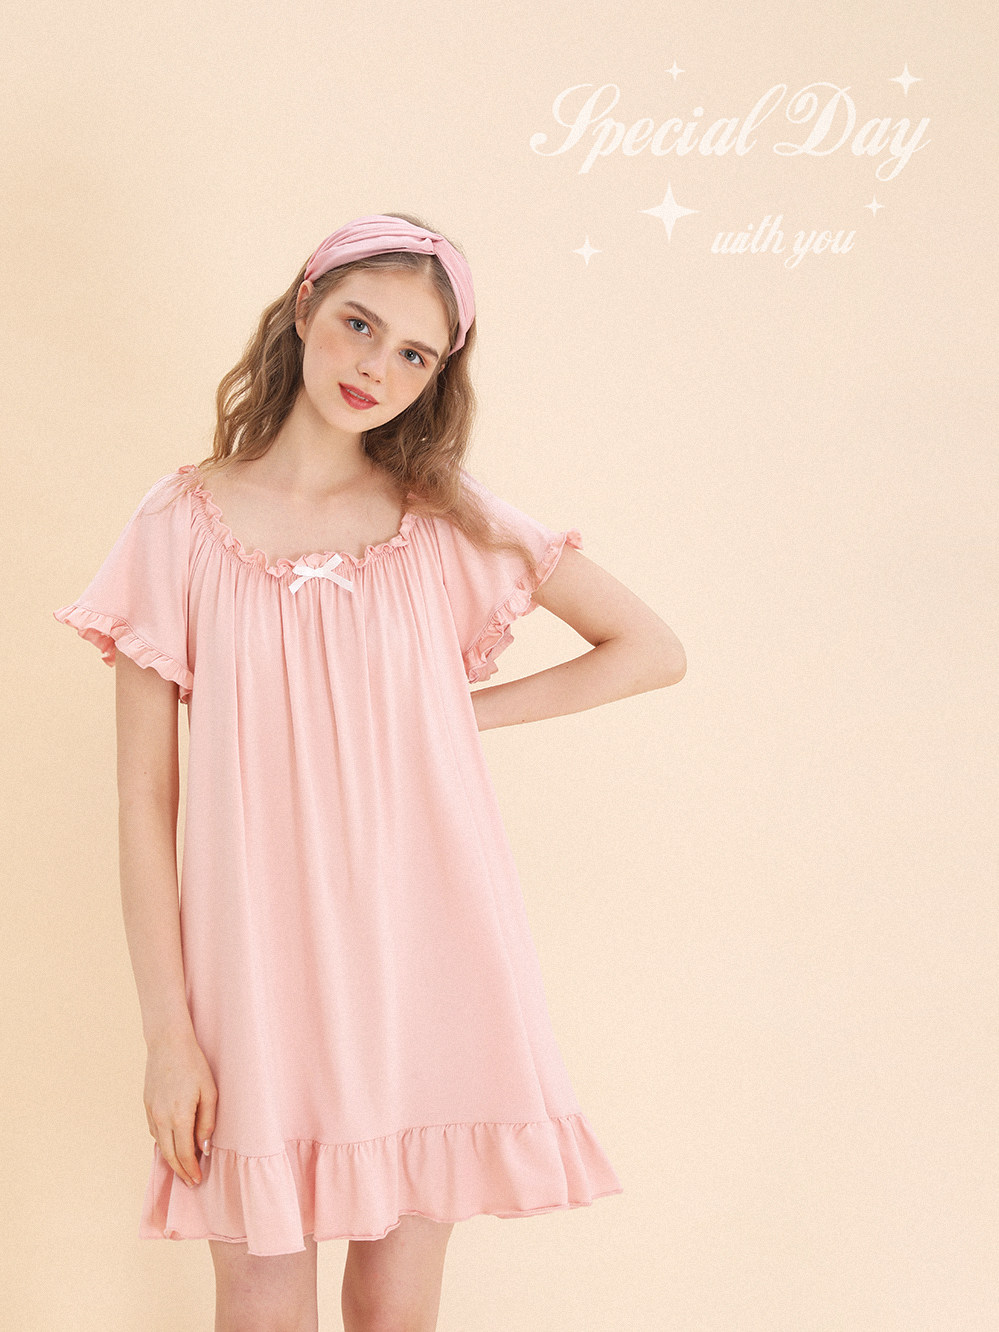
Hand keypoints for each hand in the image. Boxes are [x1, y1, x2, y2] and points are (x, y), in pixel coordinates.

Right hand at [143, 1029, 217, 1188]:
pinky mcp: (147, 1106)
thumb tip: (204, 1149)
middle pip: (169, 1155)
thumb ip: (207, 1123)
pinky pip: (154, 1132)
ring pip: (160, 1145)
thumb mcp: (209, 1093)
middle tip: (190, 1182)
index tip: (197, 1181)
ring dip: (171, 1159)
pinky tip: (172, 1144)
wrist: (168, 1044)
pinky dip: (163, 1143)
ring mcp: (151, 1113)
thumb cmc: (194, 1065)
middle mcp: (161, 1119)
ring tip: (183, 1168)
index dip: (191, 1170)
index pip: (184, 1154)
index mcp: (179, 1117)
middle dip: (180, 1171)